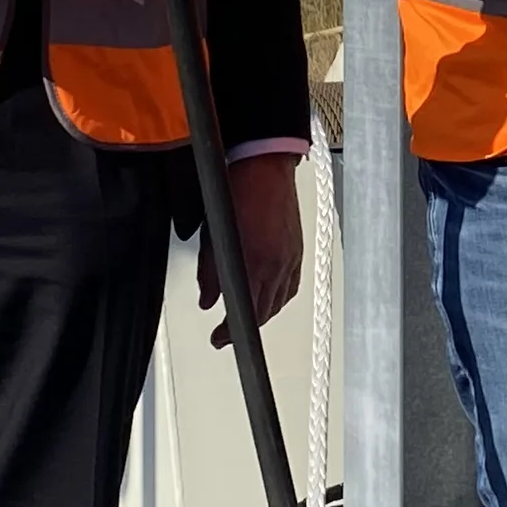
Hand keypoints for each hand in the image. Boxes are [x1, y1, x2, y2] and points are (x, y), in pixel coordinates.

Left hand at [200, 153, 302, 347]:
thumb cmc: (237, 193)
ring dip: (262, 315)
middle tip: (228, 333)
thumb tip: (208, 300)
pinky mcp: (297, 252)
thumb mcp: (212, 236)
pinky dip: (278, 299)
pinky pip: (290, 287)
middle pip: (265, 313)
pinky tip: (269, 299)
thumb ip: (209, 274)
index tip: (219, 338)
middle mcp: (277, 265)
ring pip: (279, 303)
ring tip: (246, 318)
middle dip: (245, 327)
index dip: (231, 332)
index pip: (246, 313)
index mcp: (255, 262)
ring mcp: (290, 259)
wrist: (264, 168)